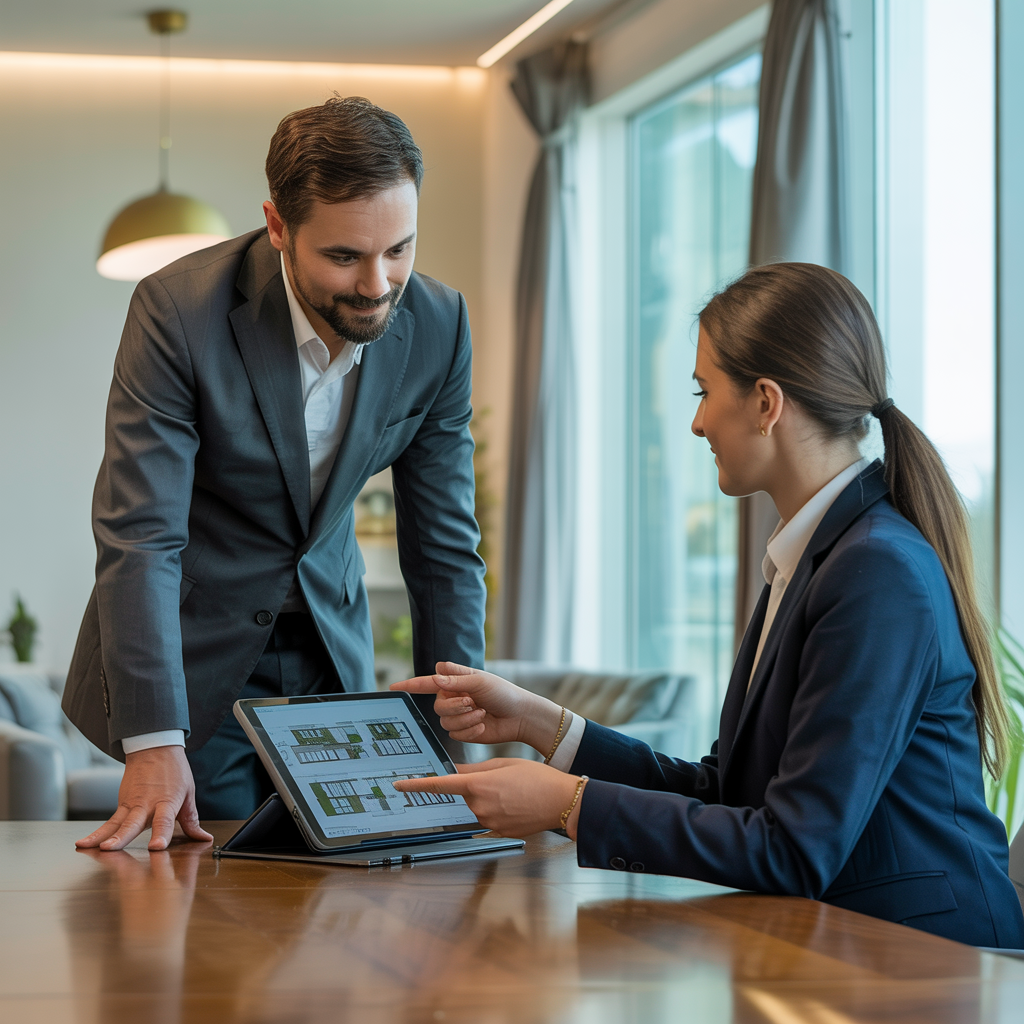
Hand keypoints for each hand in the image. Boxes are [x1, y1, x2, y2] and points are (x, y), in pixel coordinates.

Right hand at [75, 745, 212, 851]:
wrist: (154, 748)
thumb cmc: (173, 771)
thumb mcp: (187, 793)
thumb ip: (191, 819)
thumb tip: (204, 837)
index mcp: (167, 802)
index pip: (164, 820)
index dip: (161, 834)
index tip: (156, 846)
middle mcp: (146, 804)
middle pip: (133, 823)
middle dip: (123, 837)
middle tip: (112, 848)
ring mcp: (131, 805)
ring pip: (116, 823)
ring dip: (103, 837)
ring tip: (93, 847)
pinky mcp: (121, 805)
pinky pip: (109, 822)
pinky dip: (96, 833)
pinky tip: (84, 844)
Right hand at [390, 661, 563, 754]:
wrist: (520, 716)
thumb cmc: (503, 693)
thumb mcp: (480, 681)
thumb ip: (457, 681)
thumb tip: (436, 676)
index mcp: (455, 682)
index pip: (428, 683)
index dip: (411, 685)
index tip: (393, 687)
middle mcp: (453, 699)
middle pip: (437, 707)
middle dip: (455, 706)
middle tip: (472, 702)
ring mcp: (458, 716)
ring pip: (445, 723)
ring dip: (465, 719)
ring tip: (482, 713)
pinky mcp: (464, 732)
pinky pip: (455, 735)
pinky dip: (470, 730)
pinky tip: (483, 724)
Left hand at [392, 758, 584, 838]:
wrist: (562, 802)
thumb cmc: (538, 778)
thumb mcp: (505, 764)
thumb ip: (476, 769)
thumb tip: (456, 772)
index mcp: (479, 785)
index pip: (440, 785)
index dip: (417, 785)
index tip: (401, 785)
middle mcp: (480, 807)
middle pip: (464, 794)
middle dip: (477, 786)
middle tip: (503, 779)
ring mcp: (489, 823)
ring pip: (477, 806)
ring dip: (488, 798)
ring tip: (514, 791)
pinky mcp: (499, 833)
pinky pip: (489, 818)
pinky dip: (498, 809)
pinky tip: (516, 804)